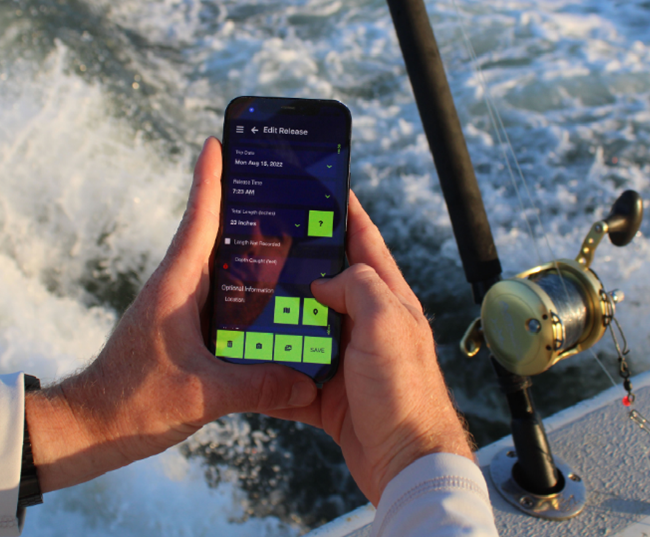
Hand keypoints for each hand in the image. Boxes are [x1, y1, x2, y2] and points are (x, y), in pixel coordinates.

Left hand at [25, 137, 318, 491]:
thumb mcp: (201, 395)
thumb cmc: (130, 404)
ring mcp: (176, 311)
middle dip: (243, 212)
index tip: (216, 142)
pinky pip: (218, 304)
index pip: (197, 220)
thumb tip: (306, 381)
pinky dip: (244, 298)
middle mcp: (176, 290)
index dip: (209, 180)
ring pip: (218, 273)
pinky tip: (271, 307)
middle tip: (280, 192)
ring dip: (247, 257)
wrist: (87, 429)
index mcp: (175, 287)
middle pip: (213, 238)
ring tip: (289, 243)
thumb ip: (256, 384)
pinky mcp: (179, 334)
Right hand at [274, 192, 472, 504]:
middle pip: (327, 282)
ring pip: (303, 327)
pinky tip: (246, 360)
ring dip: (277, 317)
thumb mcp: (386, 325)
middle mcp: (367, 324)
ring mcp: (347, 359)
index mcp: (388, 300)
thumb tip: (323, 280)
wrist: (404, 463)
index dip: (345, 211)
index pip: (365, 242)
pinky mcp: (328, 392)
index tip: (321, 187)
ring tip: (243, 298)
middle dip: (297, 263)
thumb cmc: (406, 393)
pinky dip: (270, 368)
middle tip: (262, 242)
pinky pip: (291, 373)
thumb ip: (358, 288)